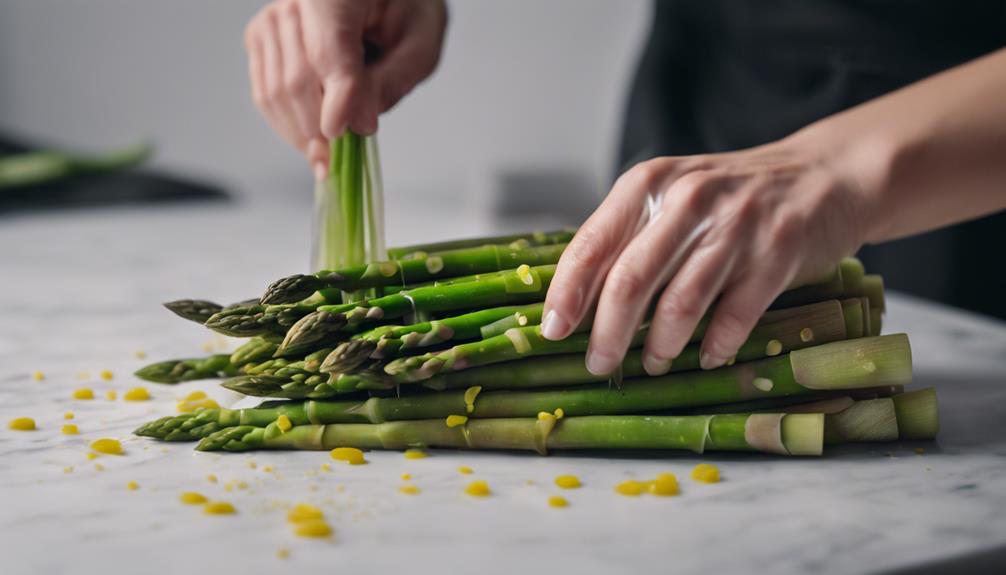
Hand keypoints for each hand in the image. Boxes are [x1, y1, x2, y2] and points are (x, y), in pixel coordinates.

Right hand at [244, 0, 447, 177]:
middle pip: (297, 78)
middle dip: (319, 128)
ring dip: (303, 133)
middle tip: (342, 160)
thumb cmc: (407, 9)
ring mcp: (271, 21)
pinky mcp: (262, 41)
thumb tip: (358, 123)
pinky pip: (266, 94)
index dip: (336, 98)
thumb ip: (393, 80)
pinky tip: (315, 137)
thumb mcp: (421, 43)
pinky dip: (289, 124)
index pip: (328, 49)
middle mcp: (293, 0)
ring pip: (275, 92)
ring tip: (332, 154)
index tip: (342, 135)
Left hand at [540, 134, 873, 375]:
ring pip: (679, 304)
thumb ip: (627, 237)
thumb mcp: (670, 198)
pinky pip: (734, 317)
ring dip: (660, 346)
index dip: (567, 294)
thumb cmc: (728, 198)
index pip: (592, 245)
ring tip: (653, 364)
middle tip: (599, 364)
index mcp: (648, 184)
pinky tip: (707, 356)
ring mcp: (735, 226)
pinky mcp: (777, 254)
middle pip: (629, 281)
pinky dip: (715, 346)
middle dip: (607, 334)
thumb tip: (573, 301)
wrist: (822, 174)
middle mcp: (687, 200)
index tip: (553, 332)